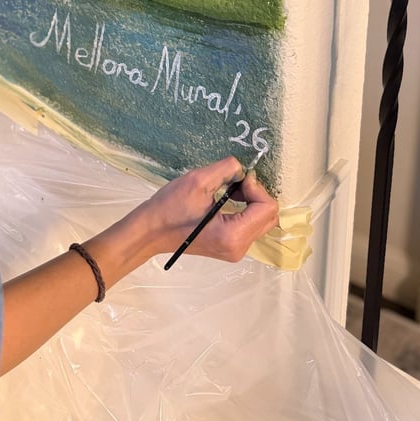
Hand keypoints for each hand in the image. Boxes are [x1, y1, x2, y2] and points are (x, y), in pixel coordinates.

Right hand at [138, 156, 278, 262]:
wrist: (150, 231)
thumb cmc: (169, 208)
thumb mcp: (197, 181)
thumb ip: (226, 169)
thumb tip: (243, 169)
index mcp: (233, 235)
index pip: (267, 208)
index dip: (256, 187)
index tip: (237, 179)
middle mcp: (239, 248)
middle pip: (269, 217)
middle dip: (257, 194)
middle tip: (235, 182)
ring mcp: (235, 251)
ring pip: (261, 221)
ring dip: (251, 201)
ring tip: (230, 189)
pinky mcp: (229, 247)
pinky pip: (250, 226)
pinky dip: (245, 210)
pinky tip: (227, 199)